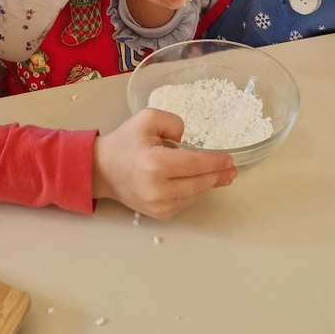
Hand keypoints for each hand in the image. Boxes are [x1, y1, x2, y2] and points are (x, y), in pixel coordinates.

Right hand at [92, 108, 235, 217]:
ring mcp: (158, 205)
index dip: (215, 162)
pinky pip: (185, 202)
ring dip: (208, 184)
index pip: (194, 163)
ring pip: (194, 194)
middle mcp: (157, 188)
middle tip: (232, 170)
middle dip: (218, 175)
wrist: (103, 169)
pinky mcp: (158, 214)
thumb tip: (187, 141)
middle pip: (198, 182)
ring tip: (222, 176)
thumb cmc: (125, 142)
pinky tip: (200, 182)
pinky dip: (194, 192)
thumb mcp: (147, 118)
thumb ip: (173, 122)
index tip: (229, 160)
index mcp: (154, 163)